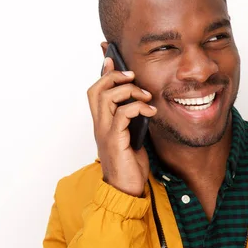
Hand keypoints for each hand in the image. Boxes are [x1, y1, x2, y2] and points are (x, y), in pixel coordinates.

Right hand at [87, 57, 156, 195]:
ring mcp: (105, 132)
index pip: (95, 91)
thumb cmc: (130, 164)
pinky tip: (151, 111)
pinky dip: (138, 108)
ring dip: (129, 91)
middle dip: (114, 77)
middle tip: (133, 76)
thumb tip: (143, 102)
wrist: (126, 189)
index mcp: (103, 123)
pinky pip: (123, 114)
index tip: (110, 57)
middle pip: (96, 89)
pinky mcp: (115, 140)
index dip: (102, 72)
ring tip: (146, 96)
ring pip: (107, 98)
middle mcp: (100, 125)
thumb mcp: (133, 135)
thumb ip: (133, 119)